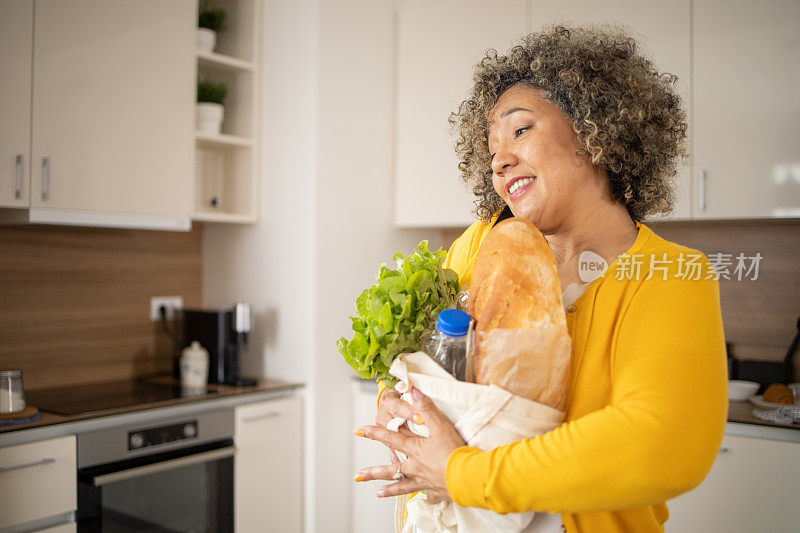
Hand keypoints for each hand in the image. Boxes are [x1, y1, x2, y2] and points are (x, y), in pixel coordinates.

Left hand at [355, 387, 464, 502]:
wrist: (468, 477)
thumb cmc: (454, 452)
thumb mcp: (440, 426)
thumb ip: (426, 409)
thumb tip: (414, 391)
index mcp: (415, 451)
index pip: (390, 439)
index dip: (374, 433)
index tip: (360, 431)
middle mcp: (415, 468)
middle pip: (391, 470)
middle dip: (374, 472)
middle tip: (359, 476)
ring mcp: (425, 482)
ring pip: (403, 487)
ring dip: (390, 490)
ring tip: (378, 493)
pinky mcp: (437, 492)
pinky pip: (428, 496)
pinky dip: (424, 497)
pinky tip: (424, 499)